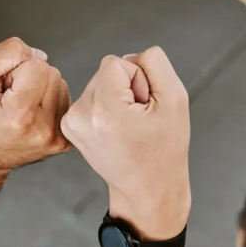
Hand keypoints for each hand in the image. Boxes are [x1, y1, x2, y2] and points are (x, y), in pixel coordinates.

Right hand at [0, 37, 71, 189]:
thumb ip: (6, 52)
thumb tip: (39, 55)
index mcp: (21, 115)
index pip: (38, 65)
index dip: (17, 69)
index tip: (3, 89)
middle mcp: (43, 130)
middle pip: (52, 74)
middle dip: (30, 78)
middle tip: (10, 98)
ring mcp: (56, 139)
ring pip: (61, 86)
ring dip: (40, 89)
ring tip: (19, 107)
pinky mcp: (63, 142)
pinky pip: (65, 103)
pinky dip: (49, 102)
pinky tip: (31, 115)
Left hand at [62, 47, 190, 238]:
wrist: (147, 189)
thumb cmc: (165, 150)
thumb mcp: (175, 98)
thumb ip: (154, 63)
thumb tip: (130, 57)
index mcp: (104, 110)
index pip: (116, 62)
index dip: (138, 80)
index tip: (144, 109)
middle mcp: (80, 116)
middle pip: (105, 72)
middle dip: (126, 89)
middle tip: (139, 121)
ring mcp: (71, 123)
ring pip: (99, 84)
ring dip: (117, 99)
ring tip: (129, 128)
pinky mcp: (69, 127)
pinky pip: (92, 98)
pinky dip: (106, 108)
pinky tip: (116, 130)